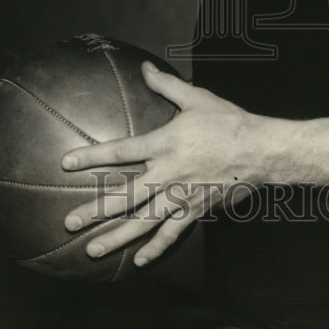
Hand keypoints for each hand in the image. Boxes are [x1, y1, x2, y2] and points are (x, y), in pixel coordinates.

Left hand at [60, 60, 262, 267]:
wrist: (261, 150)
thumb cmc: (228, 121)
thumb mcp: (196, 98)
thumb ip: (166, 85)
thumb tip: (144, 67)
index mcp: (165, 144)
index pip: (120, 151)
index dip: (91, 157)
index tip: (66, 163)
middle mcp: (168, 174)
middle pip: (125, 197)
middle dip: (95, 211)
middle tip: (69, 222)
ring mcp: (181, 196)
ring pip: (143, 222)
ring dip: (116, 237)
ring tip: (92, 250)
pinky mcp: (196, 210)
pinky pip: (172, 234)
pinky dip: (156, 248)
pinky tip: (139, 261)